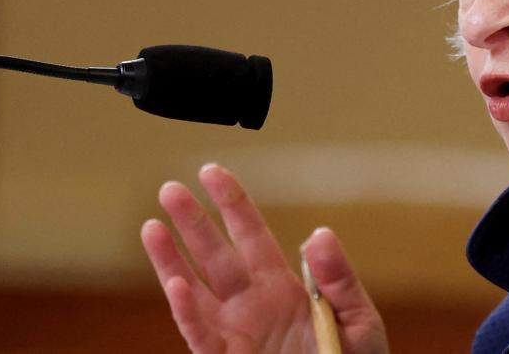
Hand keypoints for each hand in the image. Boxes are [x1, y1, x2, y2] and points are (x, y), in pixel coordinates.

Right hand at [141, 163, 388, 353]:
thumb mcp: (357, 318)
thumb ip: (340, 279)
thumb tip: (320, 234)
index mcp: (282, 287)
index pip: (251, 236)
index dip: (231, 204)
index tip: (211, 172)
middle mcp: (252, 305)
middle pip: (215, 256)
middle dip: (193, 223)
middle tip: (170, 189)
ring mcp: (235, 334)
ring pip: (194, 292)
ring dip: (171, 262)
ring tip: (151, 227)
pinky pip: (201, 336)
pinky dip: (187, 312)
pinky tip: (177, 285)